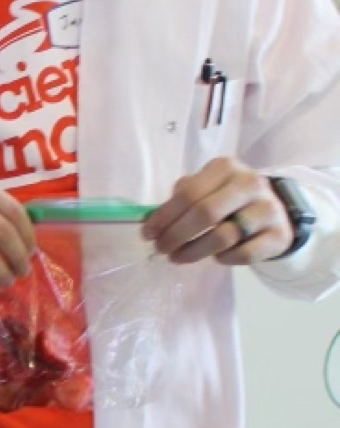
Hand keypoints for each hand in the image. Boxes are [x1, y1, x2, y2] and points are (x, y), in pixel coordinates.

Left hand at [144, 162, 293, 266]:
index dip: (164, 217)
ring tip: (178, 257)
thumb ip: (181, 200)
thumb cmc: (229, 201)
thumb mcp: (207, 190)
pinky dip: (224, 259)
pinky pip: (243, 254)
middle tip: (161, 249)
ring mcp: (268, 209)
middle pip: (205, 214)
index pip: (189, 194)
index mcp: (226, 168)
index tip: (148, 234)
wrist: (275, 213)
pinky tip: (216, 257)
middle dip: (176, 236)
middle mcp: (250, 184)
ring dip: (194, 252)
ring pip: (223, 237)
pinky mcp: (278, 235)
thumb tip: (150, 220)